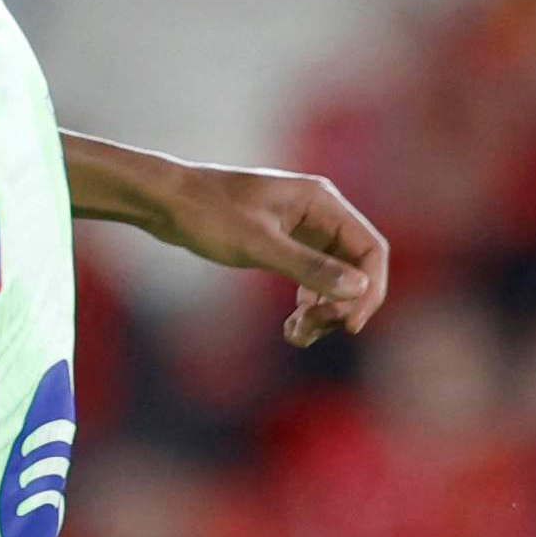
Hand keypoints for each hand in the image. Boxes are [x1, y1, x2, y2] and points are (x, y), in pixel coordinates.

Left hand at [153, 164, 391, 346]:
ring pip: (334, 278)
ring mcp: (302, 229)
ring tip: (295, 334)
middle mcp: (319, 213)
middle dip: (340, 304)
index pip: (370, 249)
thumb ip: (310, 267)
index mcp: (321, 202)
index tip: (348, 325)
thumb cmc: (208, 214)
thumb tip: (358, 289)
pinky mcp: (284, 244)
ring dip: (323, 311)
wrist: (165, 202)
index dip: (369, 289)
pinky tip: (291, 327)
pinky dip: (307, 306)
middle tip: (309, 329)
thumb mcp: (259, 245)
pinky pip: (311, 280)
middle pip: (355, 267)